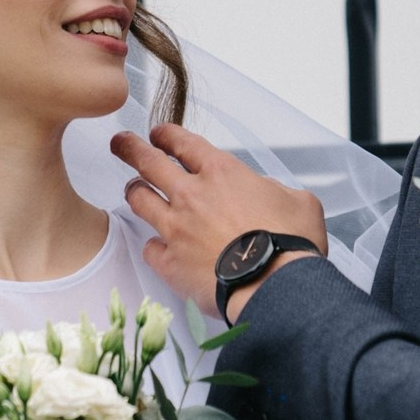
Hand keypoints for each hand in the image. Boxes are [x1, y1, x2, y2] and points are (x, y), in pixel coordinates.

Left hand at [111, 123, 326, 314]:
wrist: (275, 285)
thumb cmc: (290, 244)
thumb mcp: (299, 201)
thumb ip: (275, 190)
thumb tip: (267, 193)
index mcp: (223, 174)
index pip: (183, 143)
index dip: (167, 135)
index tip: (158, 134)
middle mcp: (192, 195)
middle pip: (148, 162)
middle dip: (130, 148)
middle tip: (121, 143)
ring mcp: (176, 229)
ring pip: (139, 200)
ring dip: (134, 191)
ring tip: (133, 189)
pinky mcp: (170, 262)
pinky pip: (149, 248)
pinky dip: (153, 245)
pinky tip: (157, 246)